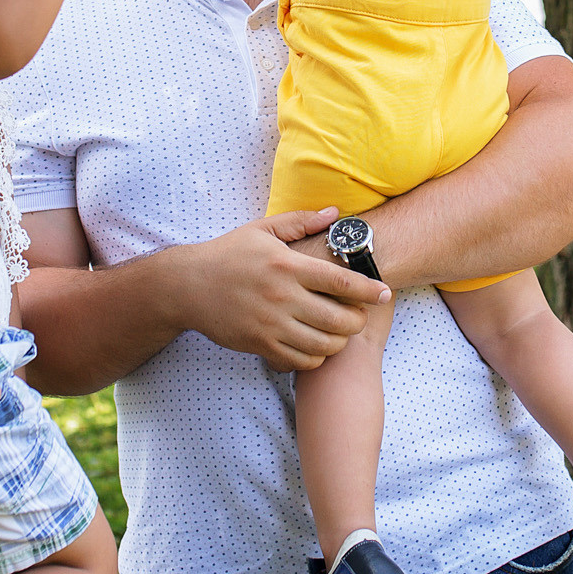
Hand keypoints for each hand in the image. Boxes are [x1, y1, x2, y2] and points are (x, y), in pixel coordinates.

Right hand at [181, 208, 389, 371]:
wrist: (187, 286)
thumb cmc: (229, 254)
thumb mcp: (262, 230)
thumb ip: (301, 222)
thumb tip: (335, 213)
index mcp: (286, 265)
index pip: (339, 279)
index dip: (367, 288)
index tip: (385, 293)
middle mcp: (281, 296)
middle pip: (339, 318)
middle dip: (357, 319)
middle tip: (358, 314)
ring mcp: (271, 324)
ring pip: (324, 344)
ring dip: (339, 340)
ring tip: (338, 331)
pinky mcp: (260, 345)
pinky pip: (301, 360)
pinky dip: (316, 356)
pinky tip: (315, 344)